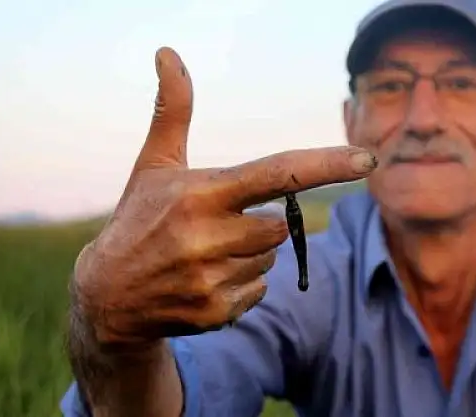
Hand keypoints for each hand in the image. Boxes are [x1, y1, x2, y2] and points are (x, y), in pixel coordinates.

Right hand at [71, 47, 376, 346]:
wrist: (106, 295)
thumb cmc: (139, 219)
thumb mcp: (154, 165)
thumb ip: (173, 111)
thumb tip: (168, 53)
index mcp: (200, 194)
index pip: (278, 173)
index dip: (327, 164)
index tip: (368, 158)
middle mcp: (206, 237)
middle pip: (280, 227)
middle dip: (258, 225)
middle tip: (216, 227)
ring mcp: (210, 279)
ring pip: (270, 261)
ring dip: (249, 256)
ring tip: (203, 255)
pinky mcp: (214, 312)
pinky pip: (259, 291)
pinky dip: (240, 286)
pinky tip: (202, 281)